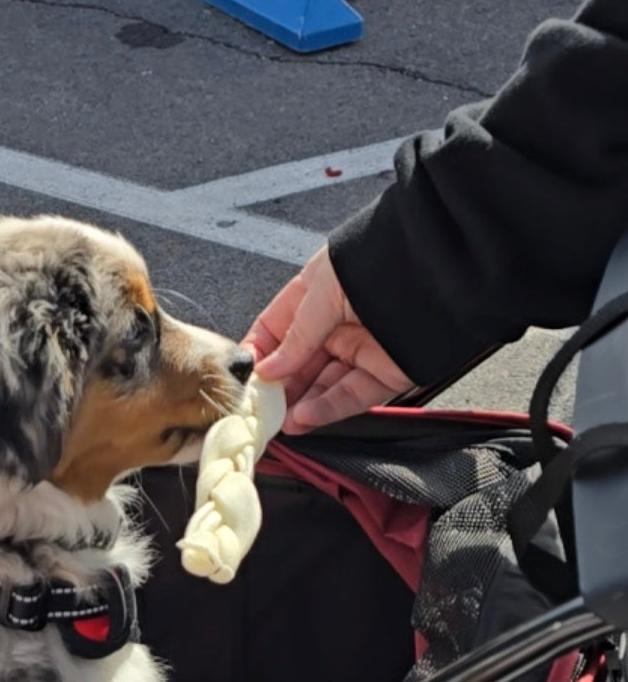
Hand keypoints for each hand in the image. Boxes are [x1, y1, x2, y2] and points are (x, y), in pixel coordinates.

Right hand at [243, 247, 413, 432]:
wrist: (437, 267)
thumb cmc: (377, 260)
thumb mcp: (322, 292)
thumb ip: (295, 336)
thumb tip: (268, 369)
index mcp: (317, 295)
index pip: (276, 331)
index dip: (258, 354)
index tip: (244, 377)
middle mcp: (337, 324)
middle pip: (298, 365)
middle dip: (278, 388)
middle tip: (258, 408)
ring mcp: (360, 350)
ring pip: (322, 385)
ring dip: (299, 405)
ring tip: (279, 421)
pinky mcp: (385, 373)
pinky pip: (350, 396)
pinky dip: (326, 409)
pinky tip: (304, 418)